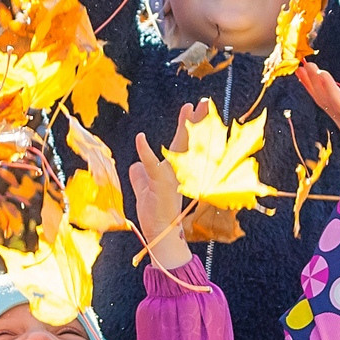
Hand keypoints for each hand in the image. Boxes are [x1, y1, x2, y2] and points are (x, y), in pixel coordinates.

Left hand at [129, 113, 195, 270]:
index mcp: (174, 172)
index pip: (182, 145)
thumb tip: (135, 164)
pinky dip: (145, 153)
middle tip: (203, 102)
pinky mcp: (161, 186)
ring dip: (184, 128)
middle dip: (196, 121)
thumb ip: (140, 177)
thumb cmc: (155, 217)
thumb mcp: (144, 192)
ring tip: (189, 108)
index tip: (192, 108)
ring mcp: (171, 179)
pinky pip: (152, 167)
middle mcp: (178, 173)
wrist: (159, 236)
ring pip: (179, 149)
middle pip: (188, 142)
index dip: (187, 127)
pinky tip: (140, 138)